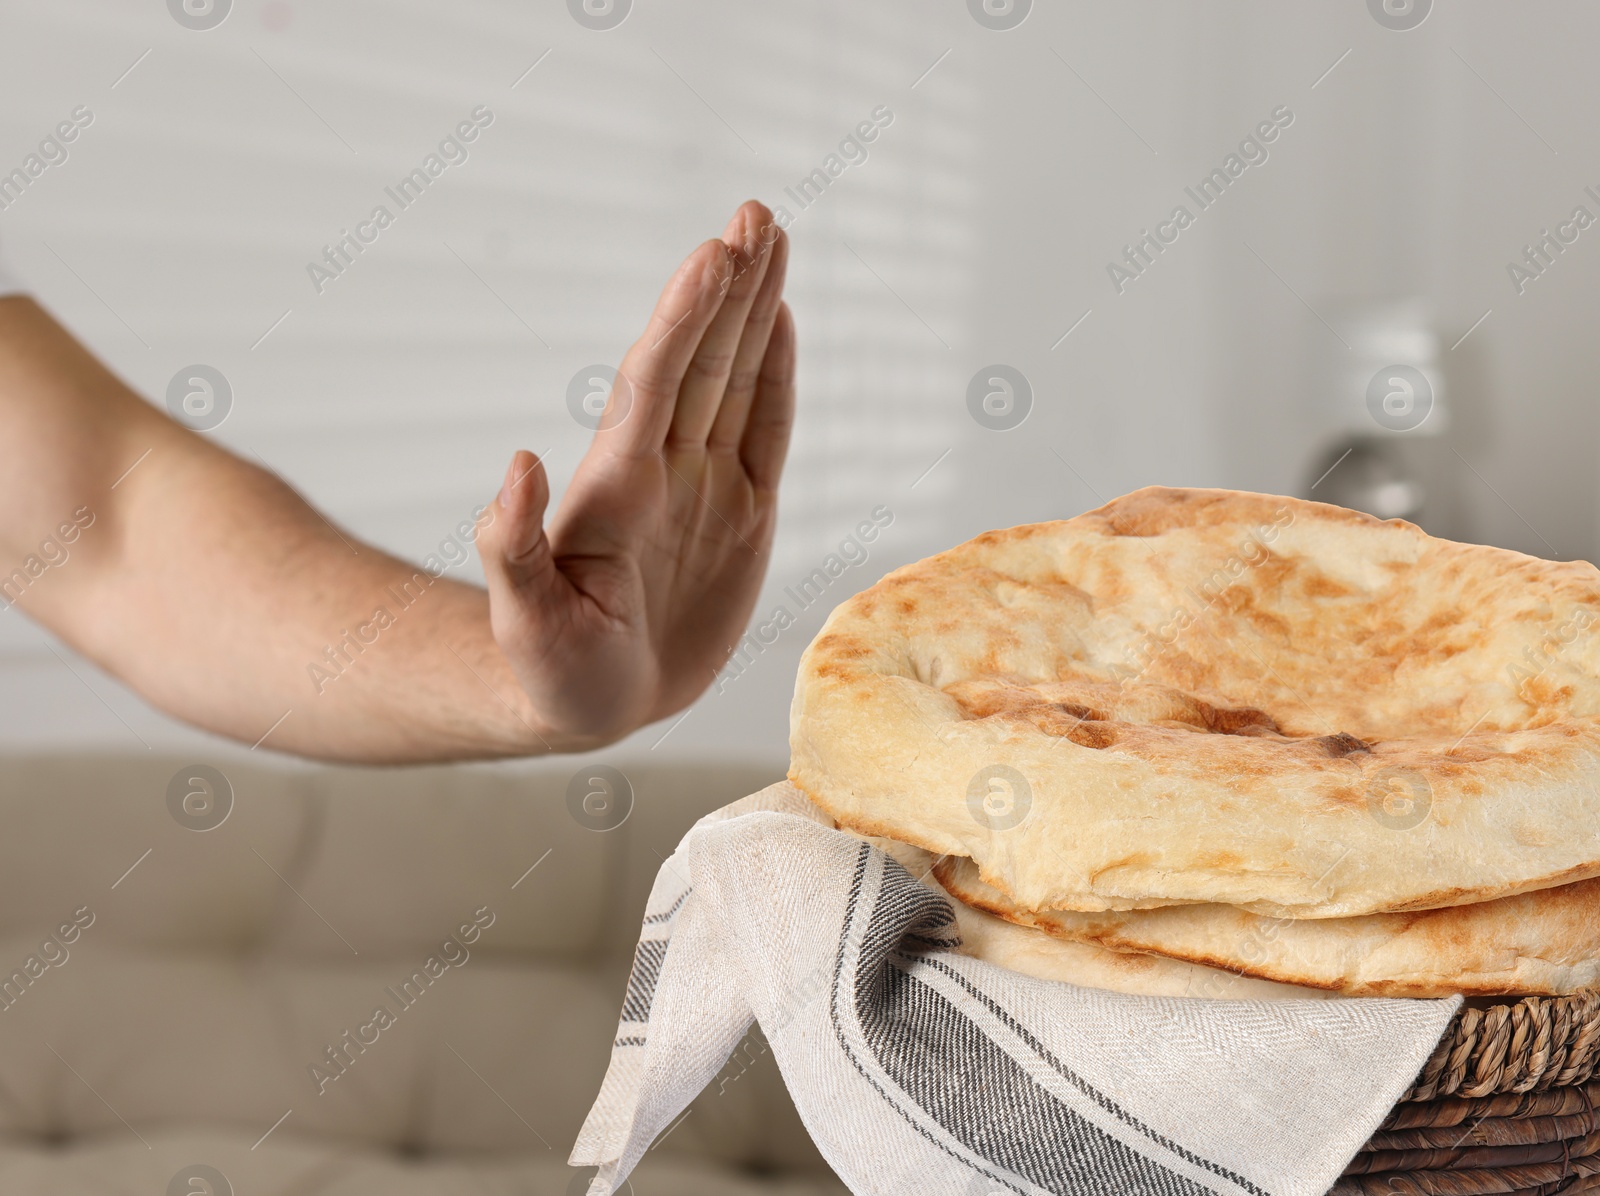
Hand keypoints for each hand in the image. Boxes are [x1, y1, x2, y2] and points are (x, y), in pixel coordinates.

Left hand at [477, 201, 793, 747]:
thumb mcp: (522, 621)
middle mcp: (663, 469)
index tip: (712, 257)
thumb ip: (513, 548)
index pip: (654, 385)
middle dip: (730, 287)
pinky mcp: (743, 513)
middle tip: (755, 215)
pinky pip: (767, 431)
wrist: (594, 701)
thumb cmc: (550, 668)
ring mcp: (705, 485)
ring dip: (755, 309)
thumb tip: (517, 463)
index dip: (684, 321)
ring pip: (738, 378)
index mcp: (616, 488)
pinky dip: (777, 374)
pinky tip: (780, 321)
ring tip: (772, 239)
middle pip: (703, 360)